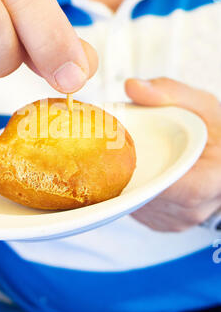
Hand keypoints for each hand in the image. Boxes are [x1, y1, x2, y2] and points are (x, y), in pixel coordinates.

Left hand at [125, 78, 220, 231]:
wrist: (220, 164)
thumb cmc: (217, 136)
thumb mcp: (203, 107)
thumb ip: (171, 93)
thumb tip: (132, 87)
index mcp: (211, 181)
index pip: (172, 186)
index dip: (138, 171)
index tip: (114, 154)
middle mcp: (191, 209)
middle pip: (143, 195)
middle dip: (119, 171)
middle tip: (102, 148)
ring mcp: (174, 221)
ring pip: (134, 204)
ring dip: (120, 181)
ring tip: (114, 157)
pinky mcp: (160, 224)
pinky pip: (135, 209)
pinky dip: (127, 189)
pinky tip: (125, 171)